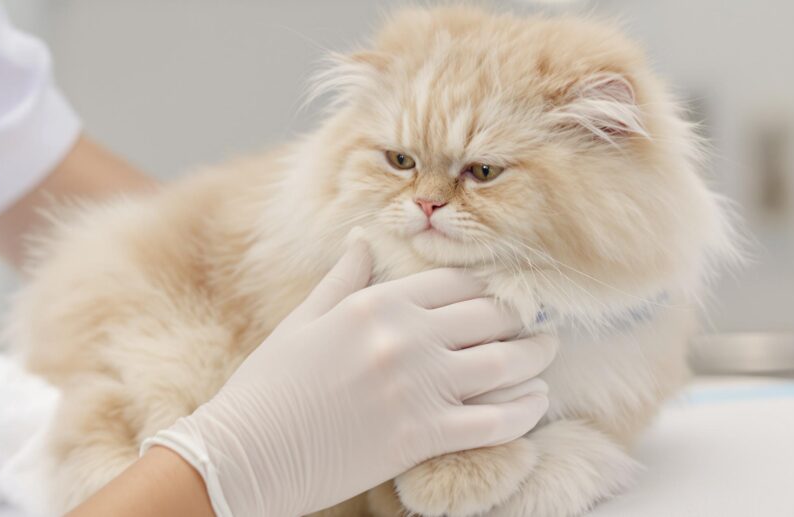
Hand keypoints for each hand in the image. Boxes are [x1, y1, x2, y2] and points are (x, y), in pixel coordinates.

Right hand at [142, 240, 557, 516]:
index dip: (489, 286)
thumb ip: (343, 279)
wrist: (247, 453)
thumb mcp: (304, 320)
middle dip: (521, 317)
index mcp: (378, 303)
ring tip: (547, 354)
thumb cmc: (269, 387)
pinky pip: (497, 420)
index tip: (506, 293)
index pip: (456, 282)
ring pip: (505, 362)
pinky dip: (526, 411)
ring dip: (536, 357)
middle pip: (489, 316)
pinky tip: (537, 404)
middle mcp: (407, 337)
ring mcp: (419, 386)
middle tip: (538, 322)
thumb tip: (360, 240)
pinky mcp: (424, 435)